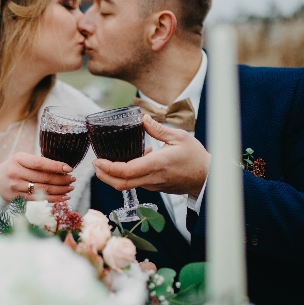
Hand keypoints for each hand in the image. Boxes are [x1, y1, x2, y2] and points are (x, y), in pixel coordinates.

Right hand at [0, 152, 75, 201]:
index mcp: (18, 159)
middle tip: (72, 179)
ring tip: (70, 188)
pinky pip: (40, 199)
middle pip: (44, 178)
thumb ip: (38, 162)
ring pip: (43, 190)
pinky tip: (64, 197)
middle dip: (62, 180)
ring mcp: (16, 186)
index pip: (40, 163)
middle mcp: (16, 172)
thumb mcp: (22, 159)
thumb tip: (62, 168)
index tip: (69, 169)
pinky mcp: (18, 198)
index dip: (56, 166)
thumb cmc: (14, 167)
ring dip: (60, 190)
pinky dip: (54, 199)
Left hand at [93, 115, 209, 195]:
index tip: (98, 160)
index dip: (108, 168)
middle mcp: (152, 178)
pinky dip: (127, 174)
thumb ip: (158, 129)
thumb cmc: (196, 157)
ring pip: (126, 185)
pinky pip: (136, 182)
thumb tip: (142, 118)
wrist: (208, 178)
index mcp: (157, 164)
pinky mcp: (155, 187)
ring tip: (107, 160)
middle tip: (96, 163)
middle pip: (120, 184)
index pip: (126, 171)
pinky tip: (132, 159)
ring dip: (113, 175)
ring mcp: (153, 185)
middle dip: (103, 175)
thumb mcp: (179, 137)